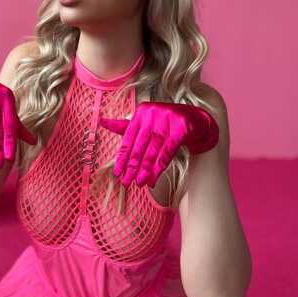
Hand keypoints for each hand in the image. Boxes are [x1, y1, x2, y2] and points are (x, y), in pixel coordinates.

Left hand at [99, 101, 218, 187]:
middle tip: (126, 183)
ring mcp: (168, 119)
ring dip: (146, 170)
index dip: (122, 157)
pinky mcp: (181, 127)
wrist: (195, 119)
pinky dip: (160, 166)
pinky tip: (154, 178)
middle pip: (140, 146)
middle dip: (132, 167)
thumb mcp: (145, 122)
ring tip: (140, 184)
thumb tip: (102, 122)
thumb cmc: (165, 122)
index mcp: (141, 112)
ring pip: (153, 150)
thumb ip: (124, 126)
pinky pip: (168, 151)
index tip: (117, 173)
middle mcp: (152, 113)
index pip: (128, 138)